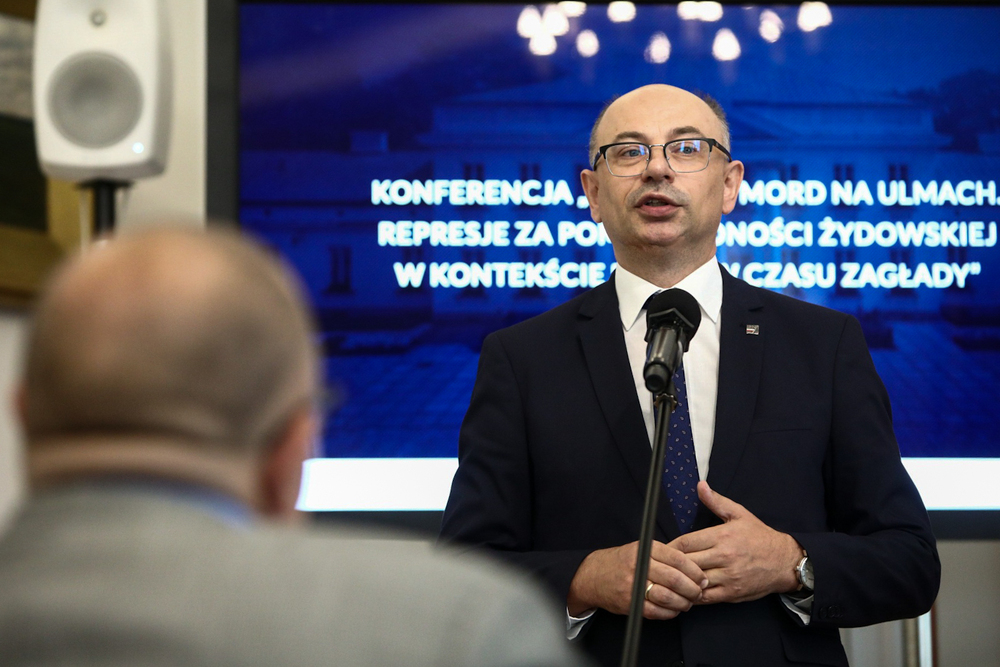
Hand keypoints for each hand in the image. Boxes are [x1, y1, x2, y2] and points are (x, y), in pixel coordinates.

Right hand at [567, 540, 707, 619]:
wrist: (593, 576)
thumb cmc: (622, 562)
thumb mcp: (641, 549)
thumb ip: (664, 556)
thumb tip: (694, 570)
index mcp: (646, 549)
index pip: (678, 559)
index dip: (695, 571)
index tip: (702, 578)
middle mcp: (639, 565)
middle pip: (675, 579)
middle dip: (693, 589)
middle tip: (699, 592)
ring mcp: (634, 585)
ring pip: (668, 597)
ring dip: (683, 603)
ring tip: (688, 602)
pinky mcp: (631, 603)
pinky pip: (657, 612)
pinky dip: (670, 613)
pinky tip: (674, 610)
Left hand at [668, 481, 801, 604]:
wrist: (785, 561)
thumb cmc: (760, 537)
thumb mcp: (739, 514)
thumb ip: (716, 501)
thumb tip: (700, 486)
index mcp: (722, 536)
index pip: (685, 543)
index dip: (669, 548)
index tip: (660, 550)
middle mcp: (724, 557)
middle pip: (686, 563)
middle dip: (672, 565)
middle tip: (660, 566)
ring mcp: (728, 576)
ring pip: (694, 581)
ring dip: (681, 581)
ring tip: (670, 580)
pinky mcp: (732, 593)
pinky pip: (706, 597)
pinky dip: (693, 595)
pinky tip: (686, 591)